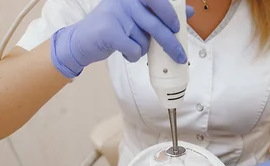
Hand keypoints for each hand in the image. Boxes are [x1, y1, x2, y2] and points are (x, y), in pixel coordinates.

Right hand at [51, 0, 193, 77]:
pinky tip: (125, 53)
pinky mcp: (110, 31)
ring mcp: (117, 14)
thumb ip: (159, 14)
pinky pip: (133, 49)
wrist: (81, 41)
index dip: (170, 14)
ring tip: (130, 46)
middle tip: (179, 56)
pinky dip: (132, 56)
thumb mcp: (137, 18)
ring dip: (141, 49)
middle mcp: (125, 1)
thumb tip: (189, 12)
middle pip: (156, 25)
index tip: (177, 27)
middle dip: (170, 43)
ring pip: (144, 40)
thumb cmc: (113, 29)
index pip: (158, 1)